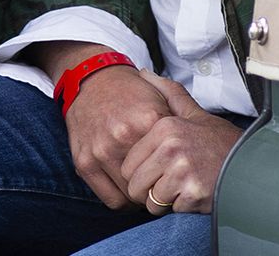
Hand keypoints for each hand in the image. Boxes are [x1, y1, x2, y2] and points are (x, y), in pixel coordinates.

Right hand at [36, 44, 173, 210]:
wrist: (92, 79)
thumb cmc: (130, 92)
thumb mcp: (161, 97)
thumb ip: (179, 122)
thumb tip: (194, 155)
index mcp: (147, 121)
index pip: (172, 165)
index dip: (177, 173)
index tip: (177, 174)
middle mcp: (123, 137)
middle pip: (153, 183)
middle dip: (159, 186)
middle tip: (161, 184)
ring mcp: (101, 151)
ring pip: (132, 195)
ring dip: (141, 196)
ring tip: (145, 186)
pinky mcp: (84, 163)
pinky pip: (111, 200)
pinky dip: (123, 200)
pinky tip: (127, 189)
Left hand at [120, 73, 240, 214]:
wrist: (253, 165)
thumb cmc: (220, 142)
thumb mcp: (194, 113)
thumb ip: (167, 93)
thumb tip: (142, 73)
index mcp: (165, 129)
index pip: (128, 165)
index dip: (139, 174)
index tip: (157, 172)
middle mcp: (172, 148)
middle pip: (135, 186)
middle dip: (148, 191)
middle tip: (169, 183)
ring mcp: (183, 172)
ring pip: (151, 202)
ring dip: (165, 201)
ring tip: (183, 187)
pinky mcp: (194, 194)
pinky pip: (171, 211)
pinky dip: (182, 208)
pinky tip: (196, 194)